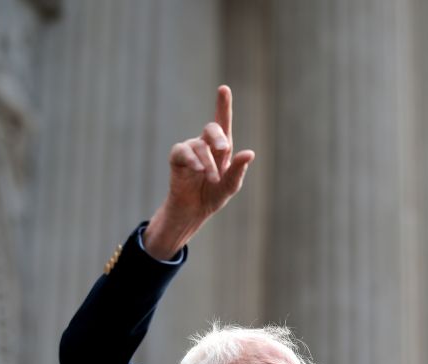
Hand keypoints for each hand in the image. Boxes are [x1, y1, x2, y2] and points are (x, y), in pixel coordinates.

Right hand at [143, 85, 254, 259]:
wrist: (194, 210)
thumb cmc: (213, 195)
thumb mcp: (230, 185)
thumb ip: (239, 169)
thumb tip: (249, 153)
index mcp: (221, 147)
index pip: (223, 122)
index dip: (223, 105)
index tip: (223, 89)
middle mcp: (205, 144)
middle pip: (211, 128)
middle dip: (218, 136)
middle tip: (224, 149)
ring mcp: (190, 150)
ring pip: (199, 146)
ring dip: (208, 163)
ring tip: (212, 178)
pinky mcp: (177, 159)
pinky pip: (182, 152)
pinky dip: (192, 160)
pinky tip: (197, 170)